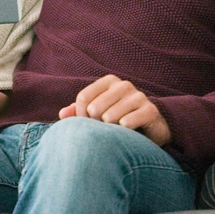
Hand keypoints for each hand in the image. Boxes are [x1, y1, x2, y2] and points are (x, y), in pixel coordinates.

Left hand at [57, 75, 171, 145]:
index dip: (80, 116)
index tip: (86, 125)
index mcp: (109, 81)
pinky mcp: (150, 110)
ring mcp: (138, 96)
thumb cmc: (119, 119)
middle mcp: (124, 85)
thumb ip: (79, 112)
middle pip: (94, 108)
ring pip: (109, 117)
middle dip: (95, 124)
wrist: (152, 129)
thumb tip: (62, 114)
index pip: (83, 97)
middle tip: (104, 131)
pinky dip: (124, 131)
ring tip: (117, 132)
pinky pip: (127, 122)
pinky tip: (128, 132)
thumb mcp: (98, 114)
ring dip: (110, 130)